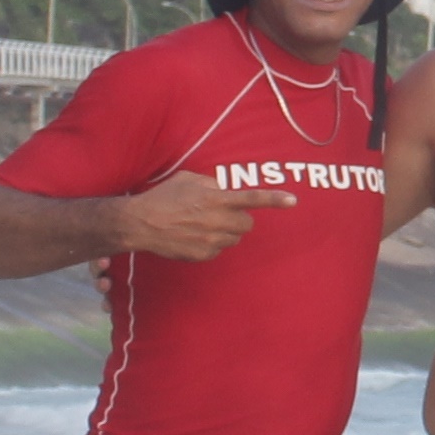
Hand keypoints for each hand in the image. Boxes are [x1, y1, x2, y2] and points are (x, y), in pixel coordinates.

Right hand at [115, 168, 294, 259]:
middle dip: (240, 219)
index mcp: (216, 198)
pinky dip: (212, 243)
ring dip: (226, 231)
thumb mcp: (187, 179)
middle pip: (247, 225)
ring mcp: (211, 240)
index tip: (293, 201)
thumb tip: (224, 189)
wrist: (141, 223)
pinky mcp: (204, 255)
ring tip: (203, 224)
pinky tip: (193, 236)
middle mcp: (217, 220)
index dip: (274, 199)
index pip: (252, 198)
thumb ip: (211, 183)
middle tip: (223, 214)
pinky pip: (218, 249)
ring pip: (234, 238)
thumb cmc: (163, 197)